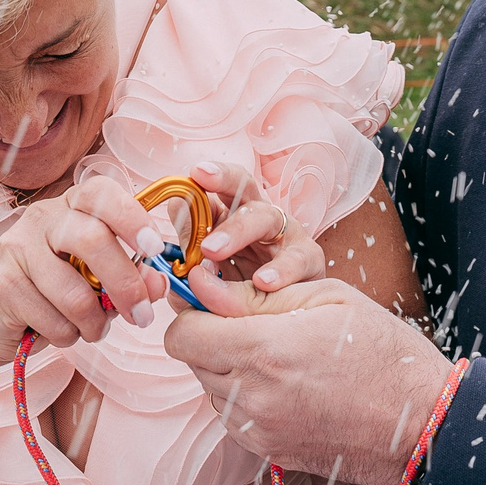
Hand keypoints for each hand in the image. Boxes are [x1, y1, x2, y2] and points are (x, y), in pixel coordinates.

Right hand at [0, 184, 167, 362]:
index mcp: (72, 206)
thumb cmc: (61, 294)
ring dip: (94, 323)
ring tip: (94, 330)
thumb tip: (157, 284)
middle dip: (125, 284)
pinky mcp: (2, 284)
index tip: (155, 249)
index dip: (131, 217)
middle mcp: (42, 217)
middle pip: (93, 239)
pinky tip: (63, 331)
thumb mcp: (103, 282)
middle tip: (142, 315)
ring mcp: (17, 247)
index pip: (100, 194)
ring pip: (74, 293)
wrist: (1, 320)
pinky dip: (68, 336)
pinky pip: (53, 320)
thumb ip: (134, 278)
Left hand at [162, 278, 450, 484]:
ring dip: (230, 368)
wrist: (423, 422)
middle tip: (255, 323)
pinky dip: (249, 397)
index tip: (216, 300)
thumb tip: (200, 285)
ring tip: (282, 357)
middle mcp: (251, 397)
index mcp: (263, 350)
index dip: (192, 311)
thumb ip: (253, 294)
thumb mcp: (324, 298)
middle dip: (211, 336)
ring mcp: (257, 430)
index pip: (181, 333)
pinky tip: (291, 386)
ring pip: (211, 388)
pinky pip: (234, 416)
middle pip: (191, 360)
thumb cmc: (382, 350)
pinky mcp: (267, 452)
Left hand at [183, 161, 320, 297]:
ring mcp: (288, 233)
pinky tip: (263, 281)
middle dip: (222, 186)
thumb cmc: (242, 287)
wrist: (285, 312)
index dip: (210, 174)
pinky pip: (296, 259)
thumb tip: (176, 209)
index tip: (195, 172)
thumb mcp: (210, 266)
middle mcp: (262, 215)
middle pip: (245, 188)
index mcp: (234, 213)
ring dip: (237, 231)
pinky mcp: (309, 259)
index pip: (221, 183)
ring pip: (266, 217)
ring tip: (213, 251)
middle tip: (197, 219)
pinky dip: (280, 270)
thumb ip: (192, 242)